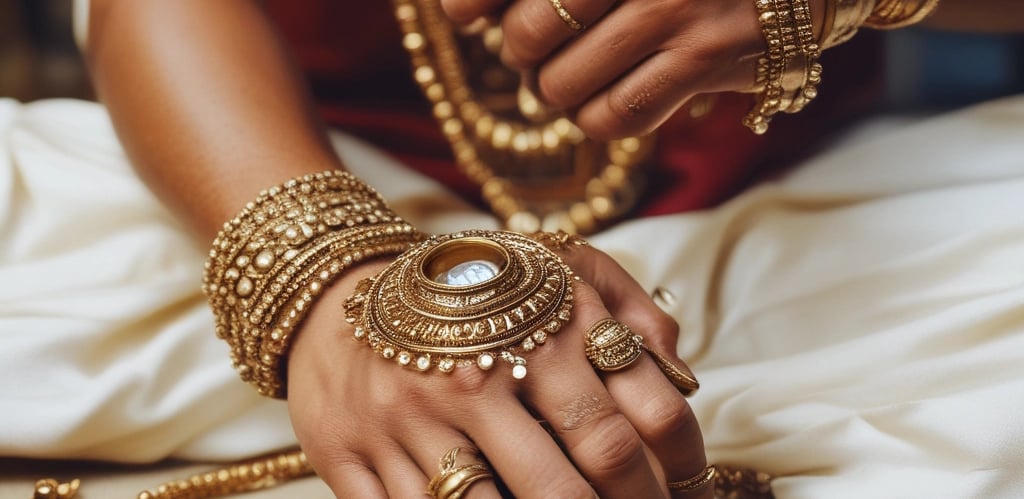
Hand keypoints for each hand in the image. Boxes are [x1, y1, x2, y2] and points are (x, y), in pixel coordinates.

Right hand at [287, 246, 708, 497]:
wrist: (333, 292)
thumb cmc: (460, 295)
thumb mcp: (548, 271)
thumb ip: (627, 308)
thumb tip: (682, 372)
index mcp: (528, 331)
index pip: (632, 424)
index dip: (677, 475)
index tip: (687, 496)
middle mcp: (469, 379)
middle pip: (568, 488)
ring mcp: (406, 424)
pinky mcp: (352, 459)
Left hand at [441, 0, 823, 138]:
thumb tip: (466, 13)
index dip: (471, 3)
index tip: (460, 16)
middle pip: (528, 37)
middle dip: (521, 55)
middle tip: (537, 50)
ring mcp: (676, 10)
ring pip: (563, 86)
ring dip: (557, 92)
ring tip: (574, 76)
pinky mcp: (707, 58)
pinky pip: (616, 116)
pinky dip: (597, 118)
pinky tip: (606, 99)